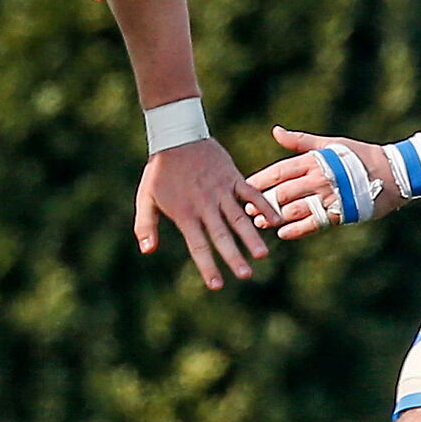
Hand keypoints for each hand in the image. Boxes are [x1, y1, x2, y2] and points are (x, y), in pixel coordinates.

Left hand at [137, 137, 271, 288]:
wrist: (176, 136)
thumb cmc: (159, 171)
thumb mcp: (145, 197)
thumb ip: (145, 225)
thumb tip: (147, 250)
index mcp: (185, 213)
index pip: (198, 245)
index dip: (207, 266)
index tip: (217, 285)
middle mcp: (205, 205)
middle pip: (222, 235)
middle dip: (233, 257)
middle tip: (245, 275)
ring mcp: (220, 191)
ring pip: (239, 217)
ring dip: (251, 236)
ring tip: (261, 255)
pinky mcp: (232, 177)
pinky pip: (251, 193)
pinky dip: (263, 205)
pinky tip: (275, 220)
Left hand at [249, 126, 406, 239]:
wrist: (393, 173)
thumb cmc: (359, 155)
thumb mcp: (329, 144)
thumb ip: (300, 141)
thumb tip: (275, 131)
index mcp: (314, 160)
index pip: (279, 171)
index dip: (259, 181)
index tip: (243, 188)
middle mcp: (319, 178)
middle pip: (282, 192)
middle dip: (263, 202)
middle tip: (245, 211)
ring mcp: (330, 196)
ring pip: (295, 209)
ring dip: (275, 217)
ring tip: (259, 223)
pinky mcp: (341, 212)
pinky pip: (314, 223)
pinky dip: (297, 229)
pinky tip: (283, 233)